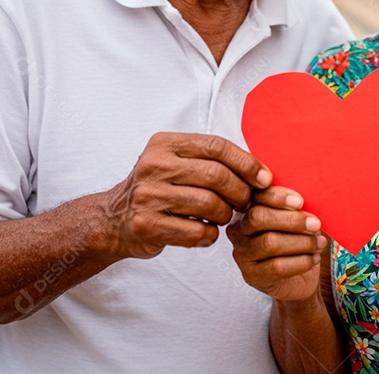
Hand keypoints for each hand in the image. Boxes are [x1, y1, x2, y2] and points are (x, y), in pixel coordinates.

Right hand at [106, 132, 271, 258]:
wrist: (114, 219)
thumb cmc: (158, 189)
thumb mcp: (175, 162)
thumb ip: (210, 160)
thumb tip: (261, 171)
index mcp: (164, 144)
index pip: (216, 146)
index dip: (246, 162)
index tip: (264, 178)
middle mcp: (153, 166)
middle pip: (216, 176)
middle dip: (240, 191)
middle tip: (245, 202)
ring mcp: (148, 196)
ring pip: (210, 205)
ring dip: (226, 215)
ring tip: (223, 217)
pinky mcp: (147, 225)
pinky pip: (196, 233)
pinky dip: (210, 235)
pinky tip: (206, 232)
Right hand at [227, 186, 325, 301]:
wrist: (298, 278)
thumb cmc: (296, 240)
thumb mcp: (296, 219)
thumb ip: (295, 208)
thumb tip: (309, 202)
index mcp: (248, 207)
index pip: (257, 196)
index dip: (278, 197)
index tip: (301, 202)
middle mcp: (238, 229)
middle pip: (258, 218)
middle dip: (291, 220)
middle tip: (315, 224)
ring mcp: (242, 254)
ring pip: (269, 243)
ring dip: (301, 242)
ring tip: (319, 243)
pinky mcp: (252, 276)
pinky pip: (277, 267)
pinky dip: (301, 261)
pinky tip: (314, 258)